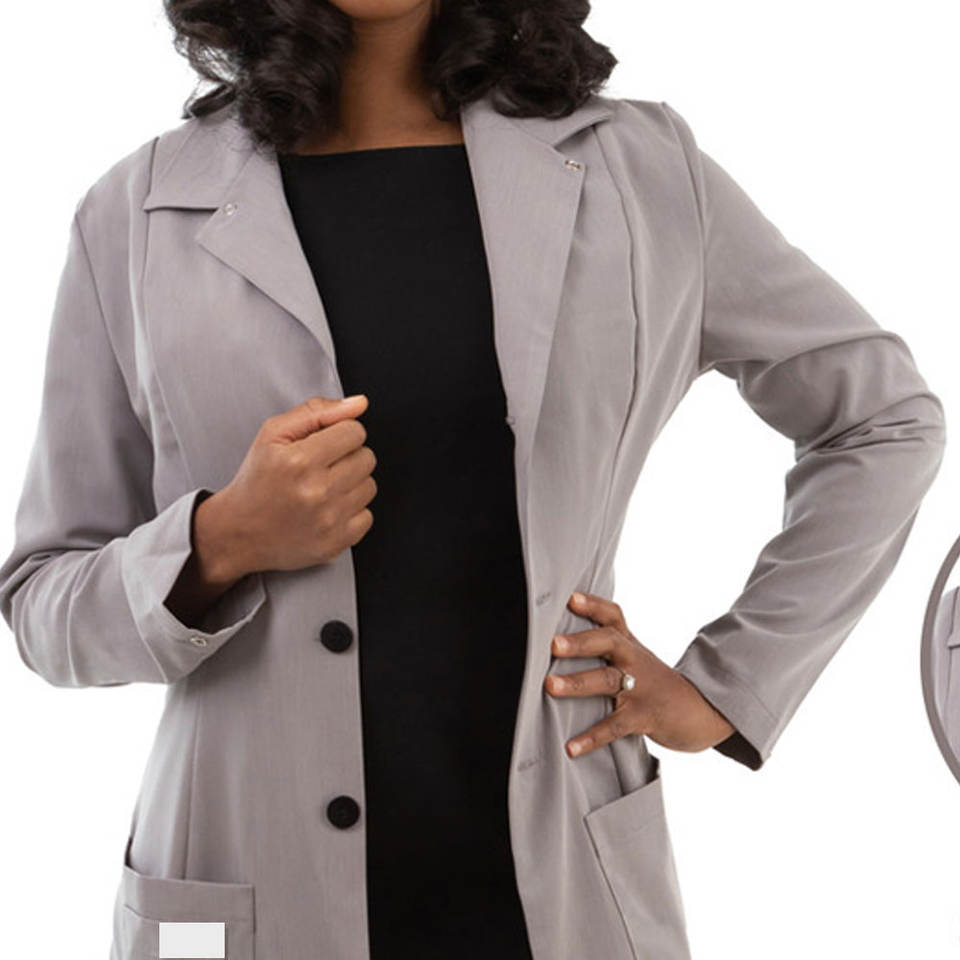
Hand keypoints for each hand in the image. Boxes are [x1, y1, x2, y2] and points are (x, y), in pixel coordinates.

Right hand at [195, 394, 377, 581]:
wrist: (238, 532)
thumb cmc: (256, 481)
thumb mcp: (272, 434)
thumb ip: (317, 411)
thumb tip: (360, 404)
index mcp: (299, 460)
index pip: (355, 431)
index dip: (340, 433)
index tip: (323, 444)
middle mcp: (316, 491)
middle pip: (366, 457)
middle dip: (347, 457)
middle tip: (321, 467)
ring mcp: (328, 520)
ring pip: (370, 485)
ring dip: (351, 484)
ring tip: (323, 488)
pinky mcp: (335, 543)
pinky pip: (367, 515)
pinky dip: (351, 511)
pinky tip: (327, 509)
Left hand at [544, 591, 734, 758]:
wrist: (699, 710)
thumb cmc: (653, 680)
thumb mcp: (633, 655)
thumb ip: (604, 643)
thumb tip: (555, 638)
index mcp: (628, 643)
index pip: (612, 616)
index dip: (593, 604)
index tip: (570, 598)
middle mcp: (633, 659)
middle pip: (609, 642)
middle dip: (580, 642)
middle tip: (553, 644)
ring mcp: (640, 688)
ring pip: (608, 681)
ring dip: (578, 683)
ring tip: (550, 686)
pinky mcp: (644, 717)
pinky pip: (615, 726)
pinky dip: (593, 737)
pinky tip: (571, 747)